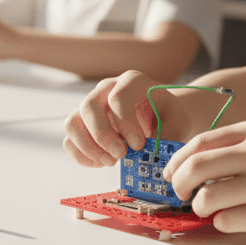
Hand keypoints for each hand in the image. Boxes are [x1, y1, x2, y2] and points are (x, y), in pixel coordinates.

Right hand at [63, 71, 217, 167]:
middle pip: (88, 107)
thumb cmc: (167, 114)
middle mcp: (105, 89)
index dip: (125, 124)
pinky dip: (82, 156)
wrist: (160, 113)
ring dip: (88, 147)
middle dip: (102, 136)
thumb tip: (152, 155)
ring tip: (110, 162)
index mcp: (131, 82)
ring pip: (72, 123)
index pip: (118, 98)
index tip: (139, 145)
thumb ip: (167, 134)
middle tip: (120, 155)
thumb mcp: (176, 119)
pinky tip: (102, 163)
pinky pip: (69, 140)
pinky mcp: (82, 124)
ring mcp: (90, 106)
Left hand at [163, 119, 245, 234]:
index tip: (170, 173)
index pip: (198, 143)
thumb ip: (237, 147)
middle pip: (194, 168)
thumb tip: (191, 167)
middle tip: (179, 193)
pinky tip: (235, 218)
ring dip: (201, 206)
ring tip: (211, 208)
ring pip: (207, 198)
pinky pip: (228, 221)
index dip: (177, 161)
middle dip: (178, 184)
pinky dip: (223, 222)